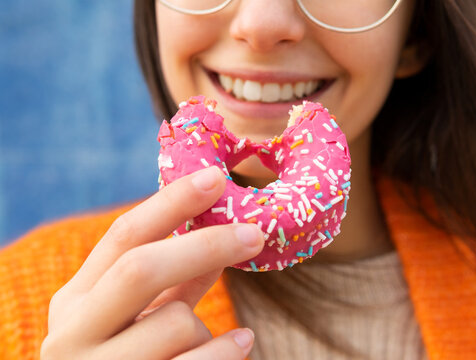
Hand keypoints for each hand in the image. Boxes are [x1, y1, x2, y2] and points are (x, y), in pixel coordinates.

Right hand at [41, 166, 263, 359]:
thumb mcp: (137, 317)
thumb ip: (173, 279)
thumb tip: (219, 233)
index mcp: (75, 301)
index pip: (123, 236)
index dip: (170, 203)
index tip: (215, 177)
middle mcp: (72, 334)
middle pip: (141, 268)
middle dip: (204, 244)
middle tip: (254, 233)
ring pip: (175, 321)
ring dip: (205, 326)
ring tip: (207, 340)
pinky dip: (226, 349)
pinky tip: (241, 342)